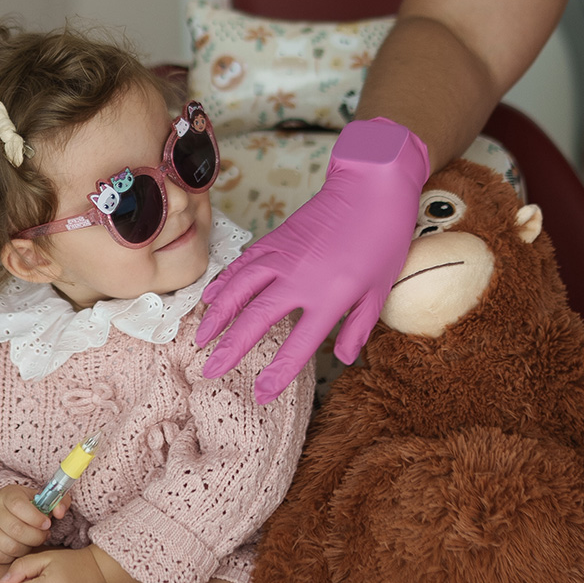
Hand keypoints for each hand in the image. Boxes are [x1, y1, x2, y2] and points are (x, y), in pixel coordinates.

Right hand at [0, 484, 64, 564]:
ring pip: (10, 546)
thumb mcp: (40, 499)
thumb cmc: (26, 507)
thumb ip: (57, 502)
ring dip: (27, 547)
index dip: (36, 518)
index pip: (19, 506)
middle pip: (16, 529)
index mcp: (7, 495)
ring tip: (33, 541)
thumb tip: (60, 512)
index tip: (47, 524)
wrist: (0, 512)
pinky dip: (14, 556)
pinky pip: (0, 557)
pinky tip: (20, 547)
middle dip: (36, 536)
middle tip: (44, 535)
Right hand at [196, 119, 428, 402]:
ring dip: (216, 315)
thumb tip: (343, 359)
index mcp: (330, 298)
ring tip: (200, 337)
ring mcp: (282, 257)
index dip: (277, 374)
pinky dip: (223, 281)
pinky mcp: (274, 239)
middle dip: (229, 348)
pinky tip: (209, 296)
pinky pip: (242, 264)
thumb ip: (358, 327)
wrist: (369, 188)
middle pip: (255, 319)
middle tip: (209, 370)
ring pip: (238, 289)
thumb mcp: (379, 290)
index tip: (260, 394)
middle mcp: (299, 279)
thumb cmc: (382, 239)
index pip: (297, 347)